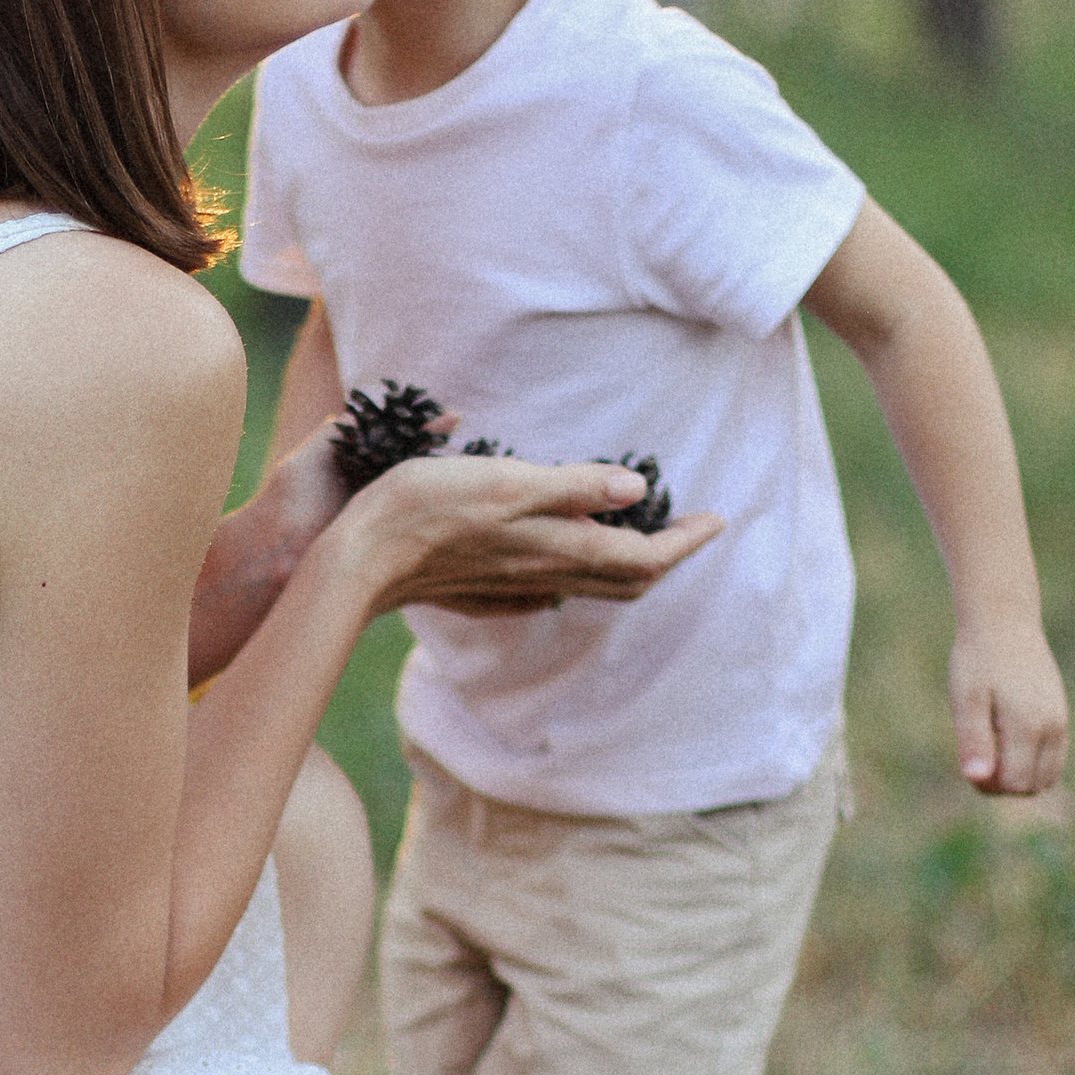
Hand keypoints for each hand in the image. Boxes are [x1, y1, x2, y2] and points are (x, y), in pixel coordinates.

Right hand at [341, 448, 721, 617]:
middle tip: (688, 531)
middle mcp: (543, 575)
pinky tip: (564, 557)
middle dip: (665, 558)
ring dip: (624, 565)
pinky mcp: (481, 591)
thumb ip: (575, 487)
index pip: (645, 559)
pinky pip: (546, 590)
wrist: (357, 559)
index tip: (716, 521)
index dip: (686, 542)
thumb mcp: (508, 482)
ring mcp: (511, 588)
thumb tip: (638, 492)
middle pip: (624, 583)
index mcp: (559, 548)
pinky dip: (575, 572)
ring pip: (588, 587)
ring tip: (638, 537)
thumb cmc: (427, 509)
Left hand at [952, 620, 1067, 793]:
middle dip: (1004, 784)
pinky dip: (1031, 762)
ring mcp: (1060, 721)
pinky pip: (1053, 758)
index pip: (1015, 784)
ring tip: (992, 746)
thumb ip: (973, 740)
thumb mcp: (966, 700)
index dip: (988, 785)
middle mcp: (1052, 727)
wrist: (1004, 623)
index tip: (969, 761)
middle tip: (978, 754)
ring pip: (1046, 776)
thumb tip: (975, 779)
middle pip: (1033, 786)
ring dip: (1019, 775)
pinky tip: (1006, 738)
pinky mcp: (1061, 715)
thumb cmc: (978, 661)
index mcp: (1028, 726)